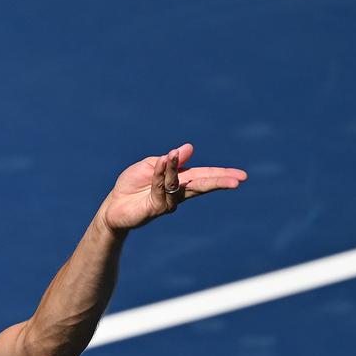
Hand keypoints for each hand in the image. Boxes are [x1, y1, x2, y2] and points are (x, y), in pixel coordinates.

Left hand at [102, 143, 246, 232]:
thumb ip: (169, 160)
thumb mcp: (151, 165)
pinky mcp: (156, 207)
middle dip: (219, 182)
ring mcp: (168, 201)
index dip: (222, 175)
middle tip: (237, 182)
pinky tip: (162, 160)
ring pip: (179, 184)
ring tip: (170, 155)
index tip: (242, 176)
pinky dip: (161, 172)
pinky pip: (161, 186)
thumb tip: (188, 148)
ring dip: (175, 168)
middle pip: (202, 186)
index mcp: (181, 180)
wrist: (114, 205)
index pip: (205, 176)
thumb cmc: (133, 185)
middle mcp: (178, 192)